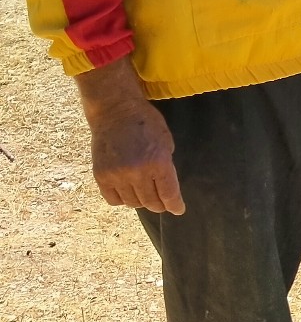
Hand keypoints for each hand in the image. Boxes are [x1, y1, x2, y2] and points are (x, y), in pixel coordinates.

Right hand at [75, 57, 184, 213]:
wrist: (115, 111)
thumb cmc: (146, 123)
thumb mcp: (166, 141)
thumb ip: (166, 166)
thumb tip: (167, 189)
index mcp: (158, 162)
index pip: (169, 194)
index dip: (175, 205)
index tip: (178, 210)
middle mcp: (138, 172)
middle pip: (151, 201)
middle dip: (159, 205)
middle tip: (162, 203)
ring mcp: (117, 175)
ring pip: (133, 202)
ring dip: (142, 201)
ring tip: (145, 195)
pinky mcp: (101, 176)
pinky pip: (113, 199)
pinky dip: (122, 199)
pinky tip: (128, 192)